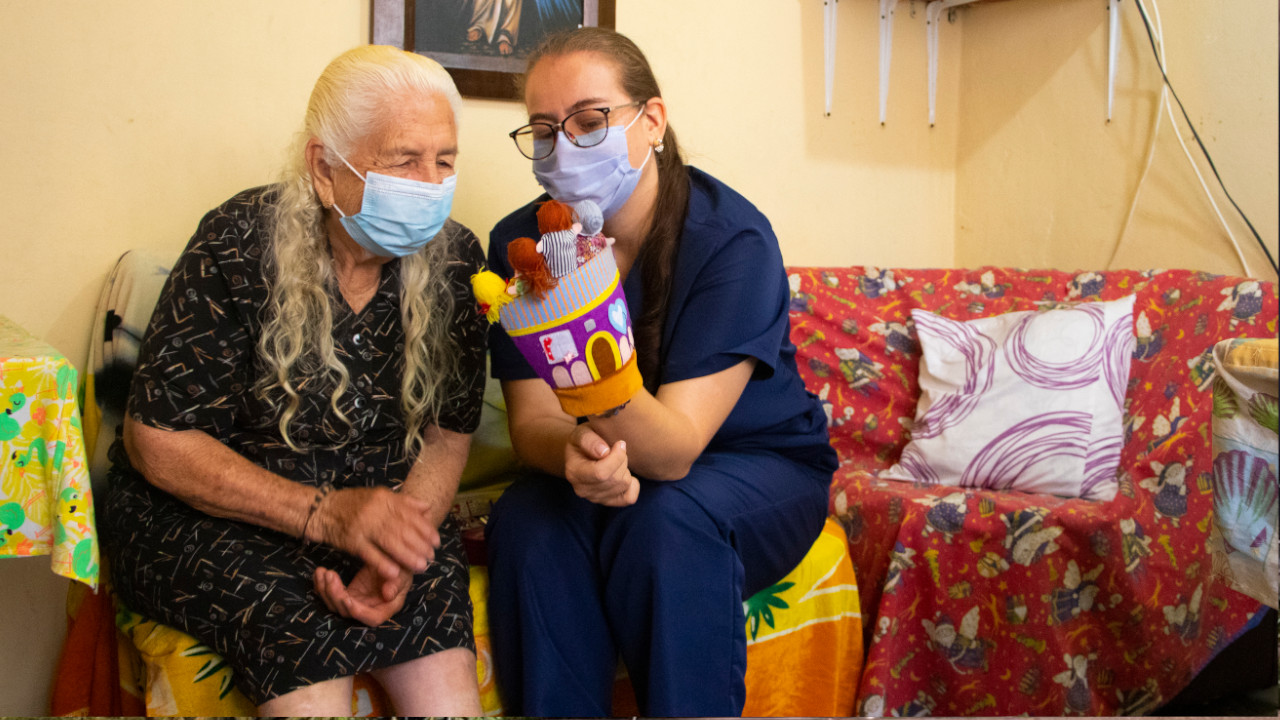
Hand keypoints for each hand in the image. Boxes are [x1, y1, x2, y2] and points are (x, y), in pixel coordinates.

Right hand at [309, 486, 439, 581]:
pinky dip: (383, 564)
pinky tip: (395, 573)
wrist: (322, 509)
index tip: (436, 541)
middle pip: (403, 529)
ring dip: (407, 556)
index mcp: (384, 498)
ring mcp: (363, 525)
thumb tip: (427, 507)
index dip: (425, 529)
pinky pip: (370, 554)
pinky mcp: (351, 540)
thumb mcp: (379, 496)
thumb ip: (403, 502)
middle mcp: (375, 510)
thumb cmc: (353, 504)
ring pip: (390, 542)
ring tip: (420, 566)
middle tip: (431, 557)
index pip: (410, 515)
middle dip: (420, 545)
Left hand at [313, 563, 410, 626]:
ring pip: (335, 605)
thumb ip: (397, 583)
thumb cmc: (401, 567)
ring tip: (323, 572)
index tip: (348, 599)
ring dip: (326, 589)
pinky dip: (322, 585)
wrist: (392, 559)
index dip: (359, 612)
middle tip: (330, 576)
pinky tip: (319, 573)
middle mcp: (369, 609)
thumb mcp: (403, 573)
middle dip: (336, 595)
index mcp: (386, 608)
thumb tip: (388, 595)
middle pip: (348, 612)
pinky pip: (331, 594)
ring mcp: (356, 603)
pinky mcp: (348, 594)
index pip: (372, 619)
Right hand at [564, 424, 638, 506]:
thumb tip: (604, 452)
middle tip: (616, 450)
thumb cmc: (584, 441)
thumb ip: (590, 440)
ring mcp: (595, 499)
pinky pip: (630, 497)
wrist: (582, 453)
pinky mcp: (608, 502)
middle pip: (615, 479)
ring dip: (625, 469)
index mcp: (573, 472)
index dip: (616, 457)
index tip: (620, 443)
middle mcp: (582, 490)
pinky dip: (633, 484)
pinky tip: (623, 473)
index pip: (601, 473)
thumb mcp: (582, 433)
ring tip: (615, 460)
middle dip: (622, 460)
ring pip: (624, 485)